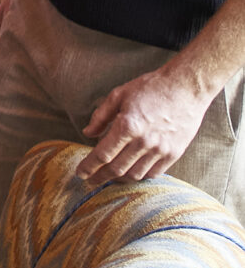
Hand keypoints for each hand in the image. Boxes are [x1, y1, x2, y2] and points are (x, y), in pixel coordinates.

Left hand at [79, 65, 208, 183]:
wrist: (186, 87)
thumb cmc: (150, 87)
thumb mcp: (119, 94)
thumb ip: (101, 116)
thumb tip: (87, 133)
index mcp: (127, 125)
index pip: (102, 154)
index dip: (89, 166)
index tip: (81, 173)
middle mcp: (144, 141)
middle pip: (116, 169)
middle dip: (100, 177)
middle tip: (91, 180)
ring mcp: (160, 149)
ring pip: (134, 175)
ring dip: (119, 179)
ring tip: (110, 176)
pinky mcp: (174, 154)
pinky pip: (153, 173)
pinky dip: (139, 175)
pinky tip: (131, 171)